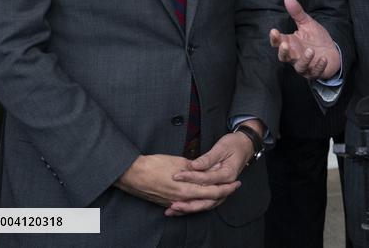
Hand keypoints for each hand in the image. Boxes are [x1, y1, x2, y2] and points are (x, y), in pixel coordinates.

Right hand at [115, 154, 239, 210]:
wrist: (132, 174)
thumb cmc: (154, 165)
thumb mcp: (178, 161)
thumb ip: (193, 167)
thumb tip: (203, 168)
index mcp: (187, 188)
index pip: (213, 191)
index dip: (226, 188)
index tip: (236, 182)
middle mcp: (182, 199)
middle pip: (208, 201)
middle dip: (222, 195)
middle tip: (233, 188)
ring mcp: (173, 203)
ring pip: (197, 205)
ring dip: (209, 200)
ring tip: (220, 193)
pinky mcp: (166, 203)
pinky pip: (185, 207)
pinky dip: (194, 204)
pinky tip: (198, 201)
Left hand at [167, 121, 263, 215]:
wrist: (245, 146)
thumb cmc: (234, 145)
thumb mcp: (221, 148)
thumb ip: (207, 158)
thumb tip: (194, 165)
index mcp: (227, 174)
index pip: (206, 179)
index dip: (190, 178)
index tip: (176, 176)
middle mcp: (225, 185)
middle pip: (207, 200)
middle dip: (188, 203)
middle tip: (173, 204)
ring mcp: (222, 190)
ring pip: (205, 204)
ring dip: (189, 209)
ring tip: (173, 210)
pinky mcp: (216, 190)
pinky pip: (204, 202)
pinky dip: (192, 206)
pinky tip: (179, 209)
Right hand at [269, 0, 339, 79]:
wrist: (332, 52)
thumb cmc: (316, 39)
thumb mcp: (307, 24)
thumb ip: (297, 13)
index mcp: (291, 44)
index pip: (278, 42)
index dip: (274, 38)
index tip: (274, 31)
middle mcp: (295, 56)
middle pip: (284, 57)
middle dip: (283, 52)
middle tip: (285, 45)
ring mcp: (305, 65)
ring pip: (299, 66)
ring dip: (304, 59)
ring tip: (311, 51)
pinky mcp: (315, 72)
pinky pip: (315, 72)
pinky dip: (319, 66)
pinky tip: (323, 59)